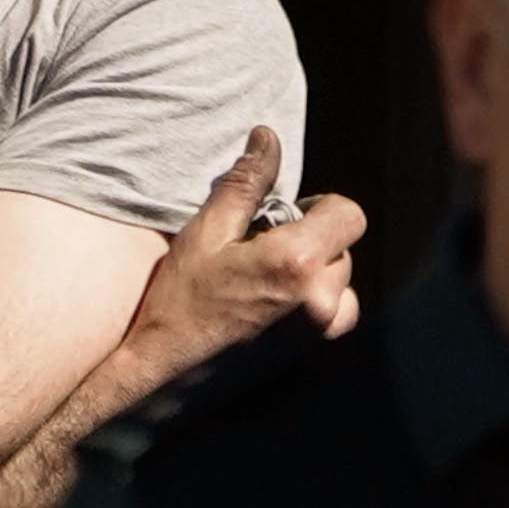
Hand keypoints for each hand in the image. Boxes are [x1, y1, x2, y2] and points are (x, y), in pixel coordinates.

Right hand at [79, 130, 365, 418]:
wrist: (159, 370)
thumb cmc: (178, 300)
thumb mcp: (206, 232)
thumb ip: (246, 183)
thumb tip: (268, 137)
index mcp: (297, 264)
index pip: (349, 214)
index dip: (321, 207)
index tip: (286, 216)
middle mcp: (319, 302)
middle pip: (343, 249)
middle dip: (311, 241)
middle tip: (261, 253)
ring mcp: (318, 335)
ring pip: (342, 286)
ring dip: (316, 276)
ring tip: (269, 283)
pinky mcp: (310, 358)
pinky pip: (335, 320)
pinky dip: (316, 308)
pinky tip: (274, 309)